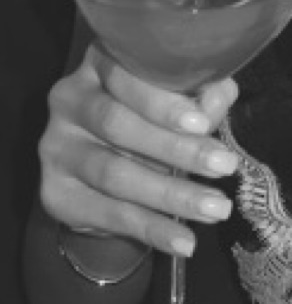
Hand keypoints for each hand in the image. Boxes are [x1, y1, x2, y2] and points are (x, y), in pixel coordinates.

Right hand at [39, 44, 240, 255]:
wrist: (110, 170)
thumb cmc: (154, 118)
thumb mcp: (180, 100)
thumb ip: (201, 94)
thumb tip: (217, 98)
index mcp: (101, 62)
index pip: (125, 76)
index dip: (162, 102)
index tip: (202, 124)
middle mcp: (69, 98)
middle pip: (118, 124)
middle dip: (177, 149)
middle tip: (225, 166)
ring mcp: (56, 146)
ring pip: (113, 172)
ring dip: (171, 194)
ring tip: (216, 208)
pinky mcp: (54, 191)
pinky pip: (107, 214)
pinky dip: (151, 229)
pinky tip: (184, 241)